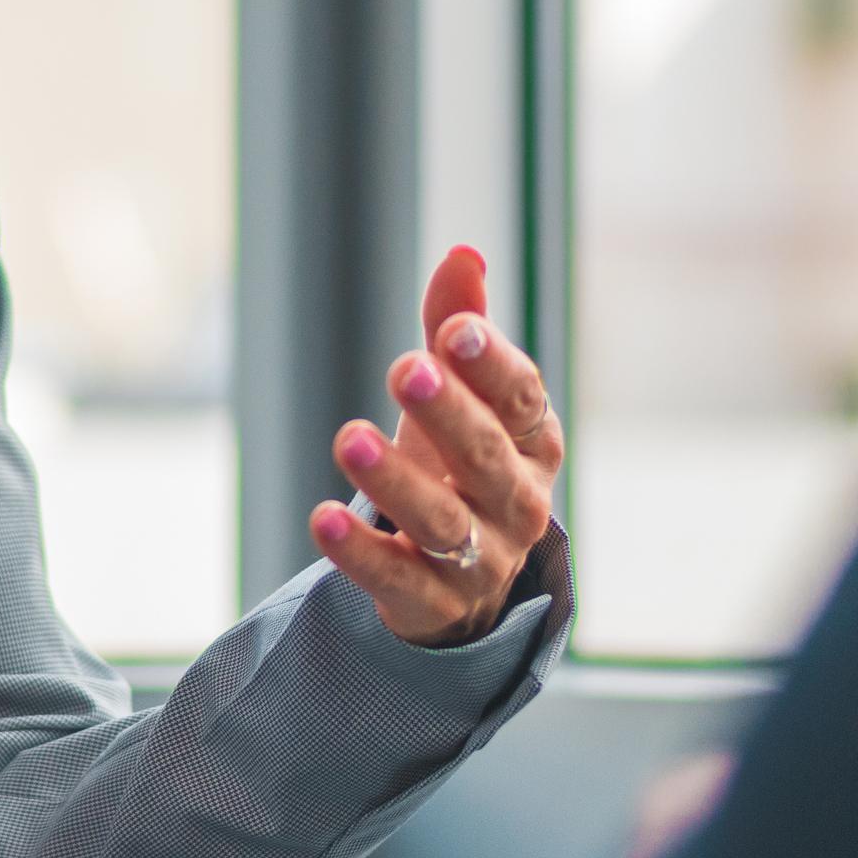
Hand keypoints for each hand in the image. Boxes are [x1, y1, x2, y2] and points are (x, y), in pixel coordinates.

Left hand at [306, 246, 567, 646]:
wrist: (458, 582)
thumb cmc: (457, 467)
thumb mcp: (459, 399)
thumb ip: (458, 328)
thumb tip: (463, 253)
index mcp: (535, 445)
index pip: (522, 401)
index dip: (493, 365)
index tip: (454, 328)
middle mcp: (519, 505)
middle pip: (486, 457)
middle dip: (448, 413)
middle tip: (405, 368)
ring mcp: (482, 561)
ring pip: (442, 521)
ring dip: (394, 481)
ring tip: (348, 436)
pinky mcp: (433, 604)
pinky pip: (398, 578)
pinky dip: (360, 553)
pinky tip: (322, 518)